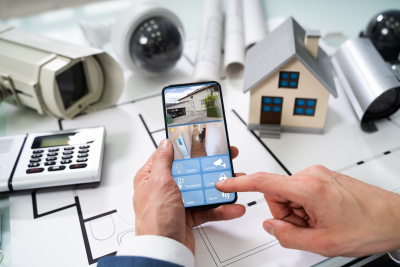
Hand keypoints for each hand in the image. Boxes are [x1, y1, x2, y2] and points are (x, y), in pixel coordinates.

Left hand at [133, 139, 245, 253]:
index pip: (169, 156)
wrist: (164, 251)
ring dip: (219, 188)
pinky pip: (207, 208)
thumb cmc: (154, 220)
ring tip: (234, 183)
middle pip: (190, 172)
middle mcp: (164, 189)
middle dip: (209, 167)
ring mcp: (177, 203)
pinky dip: (220, 208)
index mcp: (151, 177)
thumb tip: (165, 143)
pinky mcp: (187, 216)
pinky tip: (231, 206)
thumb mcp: (159, 182)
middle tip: (224, 160)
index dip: (185, 148)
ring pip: (201, 190)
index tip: (201, 143)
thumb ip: (163, 161)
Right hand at [215, 165, 399, 256]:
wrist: (395, 218)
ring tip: (322, 223)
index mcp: (307, 187)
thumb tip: (271, 226)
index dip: (239, 183)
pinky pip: (302, 192)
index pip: (262, 182)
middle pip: (276, 194)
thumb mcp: (322, 243)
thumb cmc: (368, 226)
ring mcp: (318, 174)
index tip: (224, 183)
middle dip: (286, 214)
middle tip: (309, 227)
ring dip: (299, 212)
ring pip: (289, 195)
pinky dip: (306, 206)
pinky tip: (325, 216)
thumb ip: (288, 236)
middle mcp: (310, 174)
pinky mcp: (323, 177)